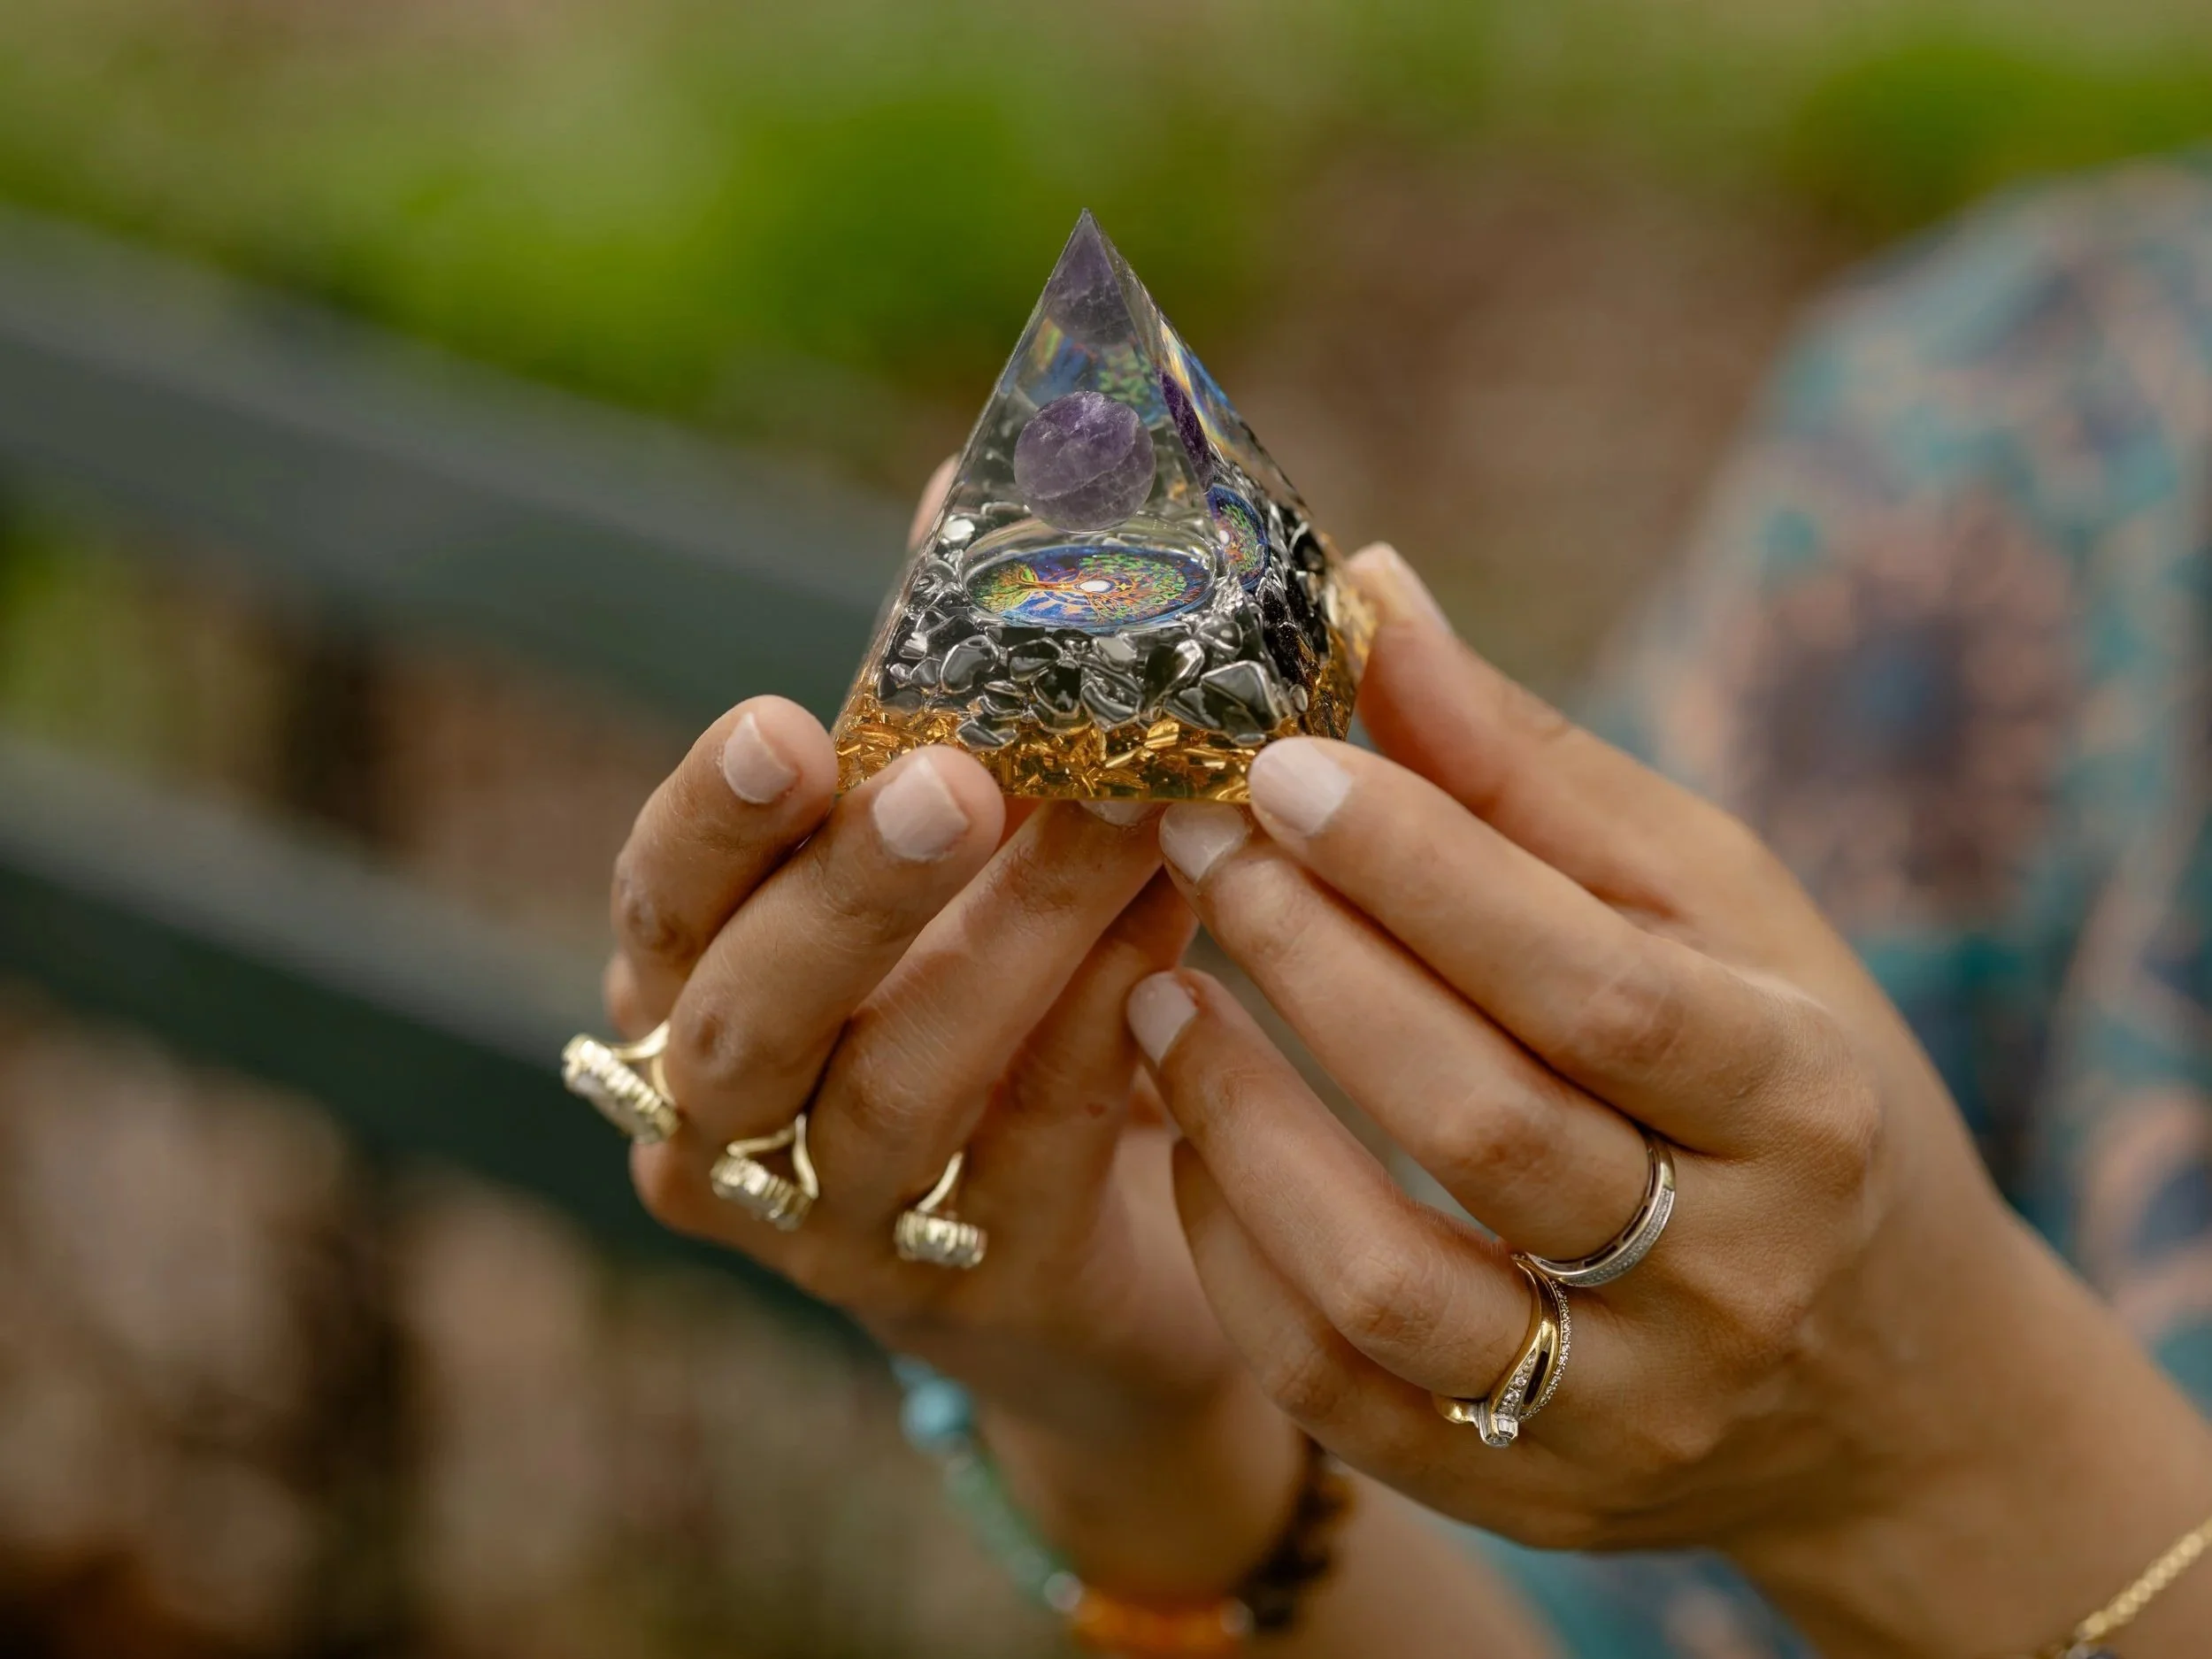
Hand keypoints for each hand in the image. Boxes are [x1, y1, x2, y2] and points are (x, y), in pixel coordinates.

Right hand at [598, 467, 1295, 1599]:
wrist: (1088, 1241)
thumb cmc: (995, 998)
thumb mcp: (956, 849)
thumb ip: (946, 688)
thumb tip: (974, 472)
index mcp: (695, 990)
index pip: (661, 904)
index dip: (713, 821)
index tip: (786, 724)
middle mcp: (728, 1126)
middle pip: (747, 1021)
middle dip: (852, 895)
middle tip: (961, 785)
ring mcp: (841, 1232)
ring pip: (900, 1089)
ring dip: (1018, 944)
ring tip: (1131, 824)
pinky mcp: (975, 1295)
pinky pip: (1030, 1157)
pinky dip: (1102, 1035)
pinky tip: (1179, 938)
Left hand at [1134, 546, 2211, 1656]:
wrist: (1884, 1374)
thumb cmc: (1786, 1078)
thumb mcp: (1712, 911)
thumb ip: (1532, 773)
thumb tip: (1372, 591)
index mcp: (1802, 1100)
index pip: (1589, 983)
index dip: (1422, 868)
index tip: (1280, 763)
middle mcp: (1730, 1275)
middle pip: (1478, 1121)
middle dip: (1310, 962)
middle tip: (1191, 840)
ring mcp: (1623, 1408)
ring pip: (1386, 1278)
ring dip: (1241, 1121)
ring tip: (1157, 990)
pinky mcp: (1527, 1488)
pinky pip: (1338, 1393)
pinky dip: (1239, 1258)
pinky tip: (1190, 1138)